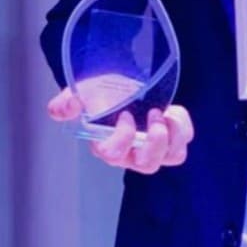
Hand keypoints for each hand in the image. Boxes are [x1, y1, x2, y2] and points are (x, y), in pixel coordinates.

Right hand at [47, 87, 193, 173]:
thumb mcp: (83, 91)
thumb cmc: (103, 90)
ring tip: (169, 114)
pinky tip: (174, 111)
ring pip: (171, 157)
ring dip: (174, 136)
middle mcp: (131, 153)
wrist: (124, 81)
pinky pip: (183, 143)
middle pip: (147, 164)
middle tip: (154, 115)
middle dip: (154, 142)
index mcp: (107, 144)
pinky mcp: (172, 138)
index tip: (125, 114)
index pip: (112, 154)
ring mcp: (154, 147)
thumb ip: (68, 101)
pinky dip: (183, 128)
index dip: (121, 138)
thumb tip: (63, 109)